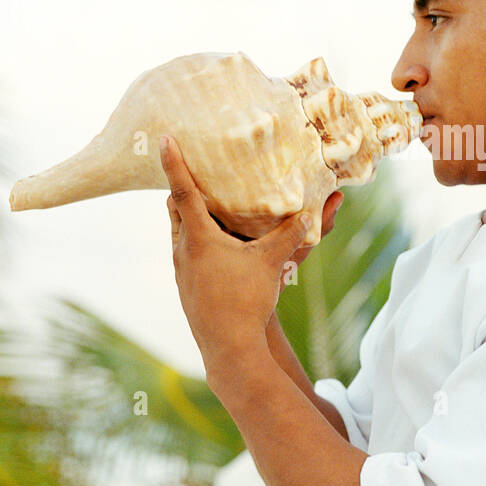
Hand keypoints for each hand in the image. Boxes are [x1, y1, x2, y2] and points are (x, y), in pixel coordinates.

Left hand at [160, 133, 326, 368]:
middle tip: (196, 168)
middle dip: (181, 186)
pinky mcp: (185, 285)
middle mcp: (182, 249)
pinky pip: (184, 250)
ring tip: (207, 203)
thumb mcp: (273, 262)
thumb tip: (321, 207)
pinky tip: (214, 245)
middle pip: (174, 207)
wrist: (228, 347)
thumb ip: (293, 233)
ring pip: (177, 231)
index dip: (174, 162)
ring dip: (187, 214)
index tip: (164, 139)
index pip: (182, 190)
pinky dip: (193, 237)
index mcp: (199, 237)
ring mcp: (180, 269)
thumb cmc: (247, 301)